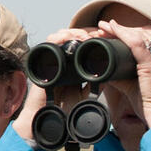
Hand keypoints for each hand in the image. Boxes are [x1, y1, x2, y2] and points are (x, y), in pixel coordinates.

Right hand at [13, 27, 106, 143]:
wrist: (45, 117)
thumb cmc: (62, 109)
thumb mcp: (84, 95)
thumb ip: (94, 85)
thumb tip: (109, 74)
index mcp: (71, 65)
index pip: (81, 44)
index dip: (91, 37)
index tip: (103, 37)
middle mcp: (61, 60)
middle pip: (71, 36)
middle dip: (84, 32)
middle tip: (95, 35)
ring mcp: (51, 59)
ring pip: (60, 35)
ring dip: (73, 32)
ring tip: (84, 36)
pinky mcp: (42, 61)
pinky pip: (49, 43)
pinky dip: (59, 37)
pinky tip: (68, 37)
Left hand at [96, 20, 150, 125]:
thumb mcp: (139, 84)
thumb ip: (123, 76)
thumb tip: (104, 70)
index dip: (132, 31)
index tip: (116, 30)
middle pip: (145, 32)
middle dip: (124, 28)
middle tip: (106, 28)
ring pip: (140, 34)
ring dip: (120, 30)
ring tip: (105, 29)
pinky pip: (136, 43)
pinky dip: (122, 34)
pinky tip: (112, 30)